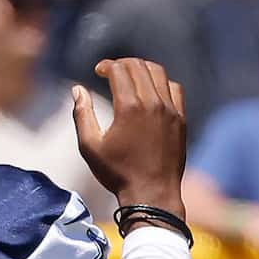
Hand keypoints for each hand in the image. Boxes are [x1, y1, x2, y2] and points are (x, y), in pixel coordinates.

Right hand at [73, 57, 186, 212]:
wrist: (152, 195)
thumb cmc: (117, 174)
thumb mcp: (90, 147)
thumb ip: (82, 114)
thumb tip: (77, 89)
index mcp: (129, 107)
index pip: (118, 69)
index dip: (106, 65)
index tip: (98, 71)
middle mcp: (152, 103)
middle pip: (138, 66)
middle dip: (122, 63)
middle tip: (112, 72)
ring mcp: (170, 110)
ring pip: (158, 73)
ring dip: (142, 68)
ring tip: (131, 77)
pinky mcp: (180, 120)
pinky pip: (174, 88)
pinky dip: (161, 82)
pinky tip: (151, 91)